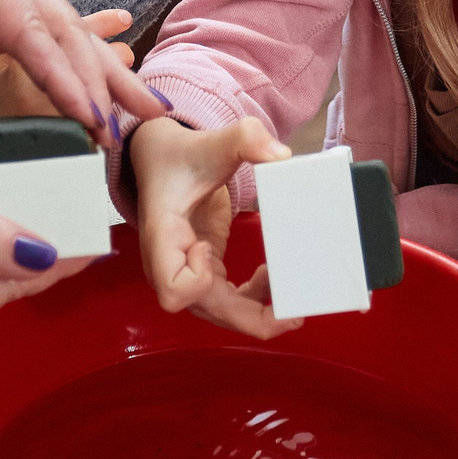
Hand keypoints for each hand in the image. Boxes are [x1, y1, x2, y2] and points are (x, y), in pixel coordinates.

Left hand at [0, 0, 160, 145]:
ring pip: (64, 34)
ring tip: (145, 107)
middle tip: (135, 122)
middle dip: (102, 76)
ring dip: (102, 71)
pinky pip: (47, 38)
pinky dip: (80, 57)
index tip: (92, 118)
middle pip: (63, 29)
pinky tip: (122, 52)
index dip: (66, 76)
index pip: (33, 28)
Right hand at [129, 115, 300, 339]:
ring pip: (220, 314)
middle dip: (251, 318)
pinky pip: (228, 304)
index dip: (197, 280)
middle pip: (206, 310)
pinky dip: (253, 302)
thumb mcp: (213, 142)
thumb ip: (246, 139)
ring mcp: (186, 273)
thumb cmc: (182, 157)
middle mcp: (169, 264)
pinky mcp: (204, 272)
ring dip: (257, 312)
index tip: (209, 248)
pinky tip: (270, 278)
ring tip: (288, 291)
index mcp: (163, 236)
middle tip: (294, 314)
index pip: (172, 288)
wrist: (165, 161)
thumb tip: (281, 156)